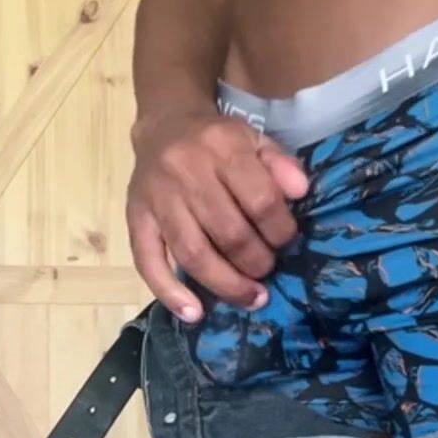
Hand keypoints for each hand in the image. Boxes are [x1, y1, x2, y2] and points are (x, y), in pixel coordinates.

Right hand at [126, 108, 308, 321]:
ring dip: (226, 284)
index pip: (260, 200)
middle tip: (267, 271)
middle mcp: (187, 172)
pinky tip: (194, 314)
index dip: (280, 230)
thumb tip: (301, 192)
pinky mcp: (136, 218)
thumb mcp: (255, 139)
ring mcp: (158, 198)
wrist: (163, 124)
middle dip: (256, 262)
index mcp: (222, 147)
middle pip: (229, 233)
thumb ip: (281, 165)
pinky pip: (148, 261)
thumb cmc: (217, 140)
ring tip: (250, 298)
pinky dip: (170, 293)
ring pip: (193, 254)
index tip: (286, 241)